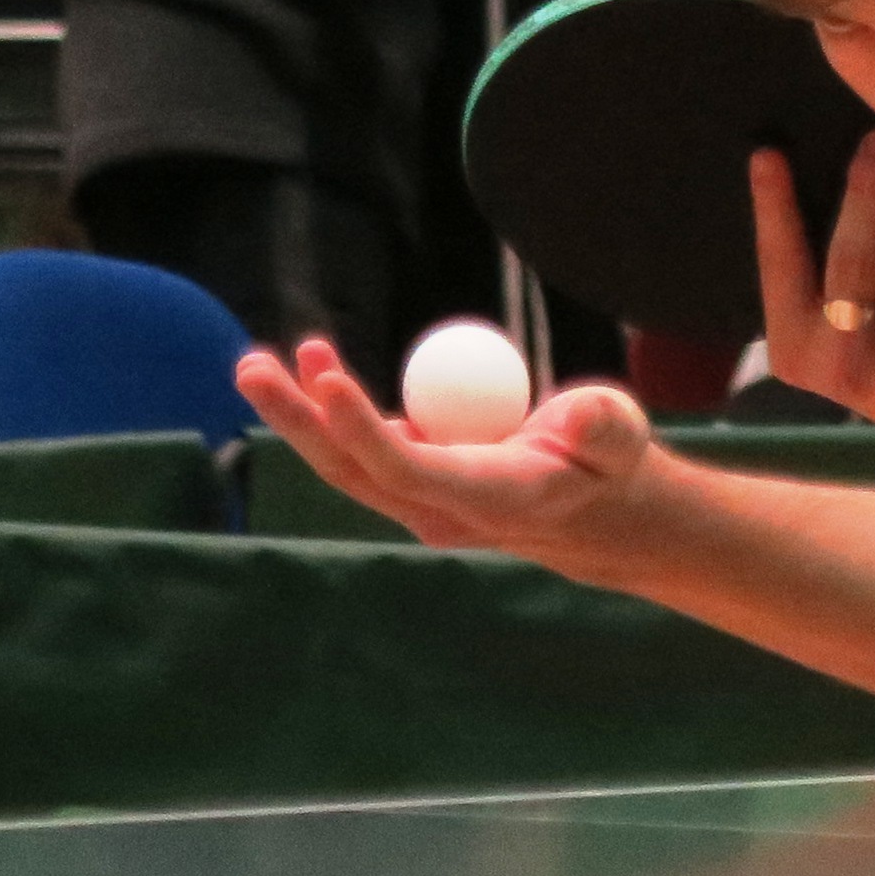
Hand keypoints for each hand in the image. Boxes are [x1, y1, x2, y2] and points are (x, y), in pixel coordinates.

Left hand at [239, 335, 662, 566]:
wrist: (596, 516)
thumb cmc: (610, 464)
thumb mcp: (621, 437)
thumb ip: (604, 427)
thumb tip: (579, 415)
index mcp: (487, 498)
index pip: (407, 469)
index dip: (360, 427)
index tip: (325, 379)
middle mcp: (440, 509)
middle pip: (351, 470)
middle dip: (297, 421)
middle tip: (253, 367)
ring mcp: (421, 500)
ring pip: (345, 461)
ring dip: (300, 412)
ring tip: (264, 359)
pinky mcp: (415, 481)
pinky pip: (362, 447)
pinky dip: (332, 409)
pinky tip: (316, 365)